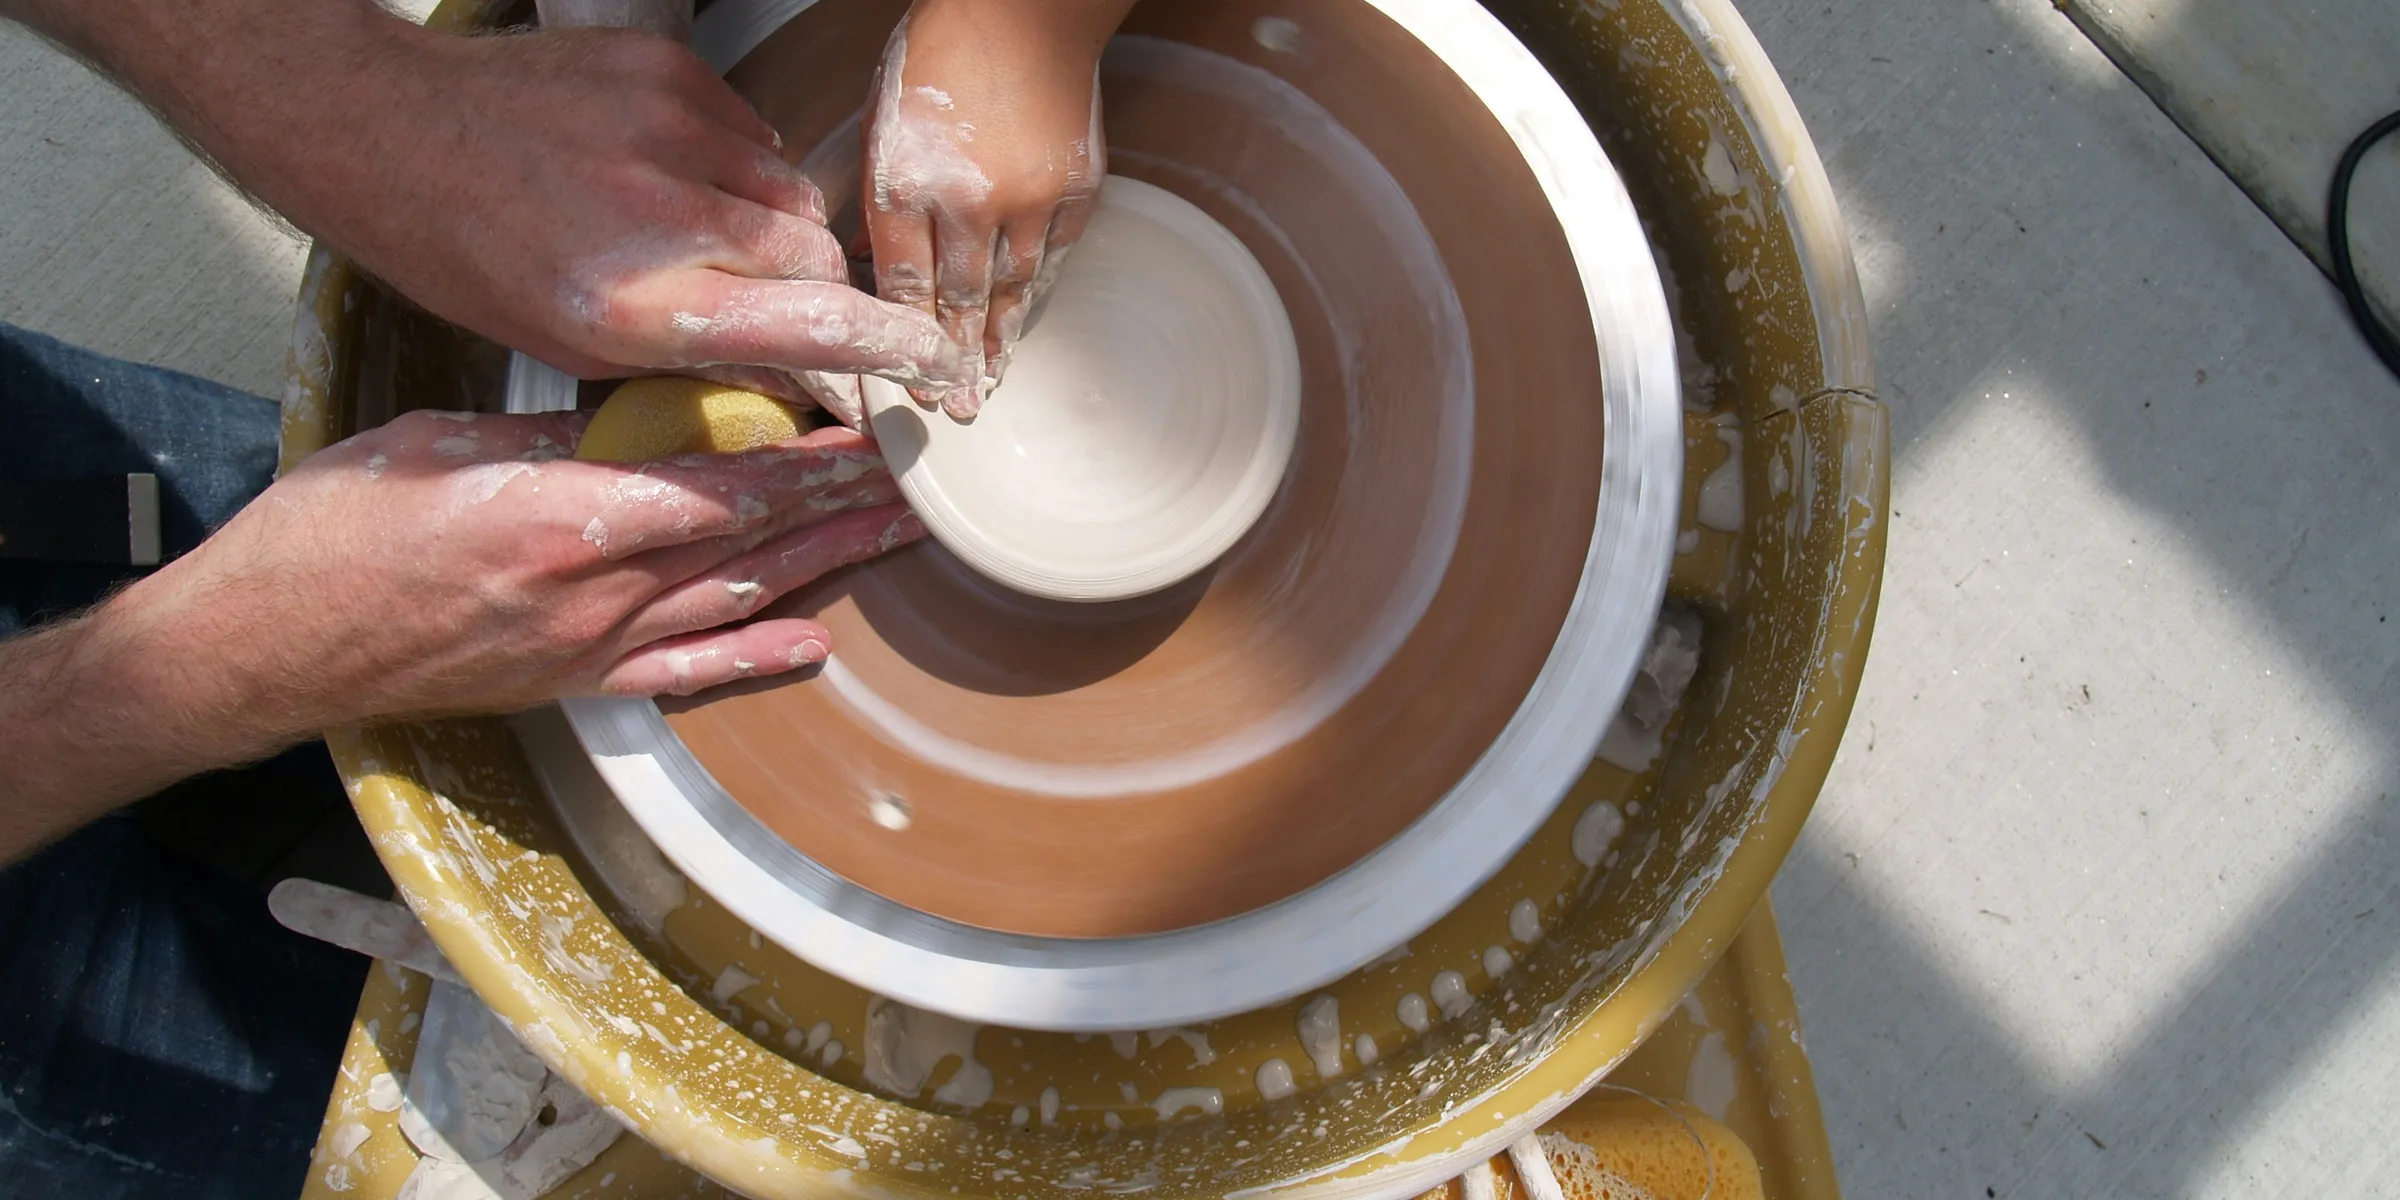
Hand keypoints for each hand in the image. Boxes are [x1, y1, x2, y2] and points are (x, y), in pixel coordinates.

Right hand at [0, 408, 922, 855]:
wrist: (263, 648)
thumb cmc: (330, 532)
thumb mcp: (436, 444)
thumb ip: (547, 435)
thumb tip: (637, 411)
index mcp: (564, 519)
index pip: (725, 486)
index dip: (812, 463)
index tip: (874, 435)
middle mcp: (594, 593)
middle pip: (751, 543)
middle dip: (844, 509)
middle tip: (924, 484)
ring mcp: (588, 649)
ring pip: (736, 601)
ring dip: (826, 570)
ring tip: (898, 540)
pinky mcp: (570, 686)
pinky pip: (683, 673)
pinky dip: (754, 657)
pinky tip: (815, 646)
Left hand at [356, 26, 989, 407]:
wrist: (392, 129)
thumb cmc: (467, 248)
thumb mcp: (574, 344)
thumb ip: (695, 357)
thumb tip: (795, 372)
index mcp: (636, 302)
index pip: (811, 324)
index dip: (887, 349)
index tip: (928, 364)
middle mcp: (665, 213)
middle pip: (815, 256)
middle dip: (816, 290)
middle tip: (774, 305)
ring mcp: (672, 129)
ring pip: (790, 195)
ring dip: (772, 228)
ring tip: (700, 236)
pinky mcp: (671, 73)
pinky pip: (753, 136)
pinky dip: (734, 168)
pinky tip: (671, 179)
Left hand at [861, 0, 1134, 418]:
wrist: (1025, 10)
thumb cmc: (940, 53)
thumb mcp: (882, 120)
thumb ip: (880, 197)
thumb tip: (871, 262)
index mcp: (906, 181)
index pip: (903, 285)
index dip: (906, 342)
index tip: (908, 383)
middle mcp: (967, 201)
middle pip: (959, 302)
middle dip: (955, 364)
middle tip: (956, 411)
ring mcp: (1027, 199)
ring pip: (1011, 289)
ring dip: (999, 341)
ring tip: (992, 383)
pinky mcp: (1074, 190)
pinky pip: (1053, 257)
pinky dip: (1036, 293)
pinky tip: (1024, 321)